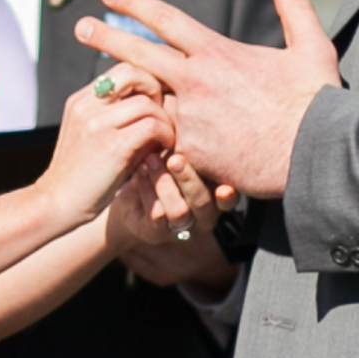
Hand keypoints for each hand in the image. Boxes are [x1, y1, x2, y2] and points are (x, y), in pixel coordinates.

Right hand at [36, 60, 176, 222]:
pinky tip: (165, 151)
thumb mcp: (93, 137)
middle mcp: (86, 104)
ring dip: (166, 120)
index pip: (123, 69)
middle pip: (134, 72)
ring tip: (167, 138)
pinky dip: (166, 137)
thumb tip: (160, 105)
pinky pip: (152, 126)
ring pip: (148, 102)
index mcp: (81, 100)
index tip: (158, 103)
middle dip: (158, 90)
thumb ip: (118, 118)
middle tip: (164, 116)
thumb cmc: (82, 177)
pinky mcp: (112, 145)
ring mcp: (97, 123)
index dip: (147, 81)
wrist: (57, 205)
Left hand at [82, 0, 340, 200]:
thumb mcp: (312, 47)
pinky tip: (124, 140)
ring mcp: (189, 119)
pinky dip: (146, 140)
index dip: (135, 3)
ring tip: (93, 89)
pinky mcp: (192, 154)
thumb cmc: (316, 101)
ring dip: (121, 95)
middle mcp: (195, 82)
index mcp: (217, 53)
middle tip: (79, 26)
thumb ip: (294, 10)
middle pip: (139, 55)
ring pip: (145, 102)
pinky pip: (161, 144)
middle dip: (107, 38)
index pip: (167, 20)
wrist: (314, 154)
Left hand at [106, 152, 236, 293]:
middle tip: (174, 159)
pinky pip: (156, 214)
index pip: (229, 199)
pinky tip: (140, 172)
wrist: (128, 195)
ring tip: (151, 160)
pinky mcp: (156, 233)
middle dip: (189, 180)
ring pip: (180, 211)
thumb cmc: (162, 169)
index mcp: (215, 197)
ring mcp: (181, 228)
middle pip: (203, 203)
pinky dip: (147, 189)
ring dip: (164, 183)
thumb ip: (190, 151)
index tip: (224, 187)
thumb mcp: (178, 157)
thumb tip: (194, 123)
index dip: (228, 195)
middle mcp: (203, 217)